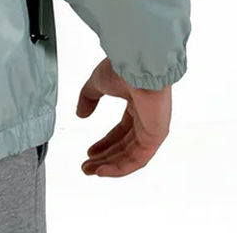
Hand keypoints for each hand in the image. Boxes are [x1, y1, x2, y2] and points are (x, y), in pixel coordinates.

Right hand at [75, 57, 171, 176]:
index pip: (121, 131)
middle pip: (125, 146)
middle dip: (105, 157)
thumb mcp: (97, 82)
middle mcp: (147, 118)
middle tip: (88, 166)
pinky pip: (138, 159)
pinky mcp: (156, 136)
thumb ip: (88, 98)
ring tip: (92, 171)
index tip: (90, 151)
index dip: (105, 143)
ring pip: (131, 155)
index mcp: (136, 104)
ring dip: (110, 165)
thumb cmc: (121, 67)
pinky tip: (104, 171)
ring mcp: (153, 128)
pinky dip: (121, 168)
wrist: (135, 63)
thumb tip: (80, 114)